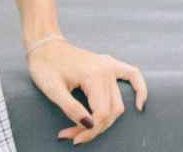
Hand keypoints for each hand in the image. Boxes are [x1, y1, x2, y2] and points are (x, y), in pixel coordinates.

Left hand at [27, 39, 146, 145]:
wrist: (43, 44)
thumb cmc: (44, 65)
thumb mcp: (52, 89)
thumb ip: (71, 108)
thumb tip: (90, 125)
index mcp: (93, 76)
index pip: (100, 114)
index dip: (88, 130)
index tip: (73, 138)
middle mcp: (106, 70)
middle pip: (110, 111)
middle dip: (94, 128)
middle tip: (73, 136)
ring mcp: (109, 66)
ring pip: (118, 103)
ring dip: (106, 120)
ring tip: (87, 129)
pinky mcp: (108, 64)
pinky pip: (132, 75)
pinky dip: (139, 89)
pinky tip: (139, 105)